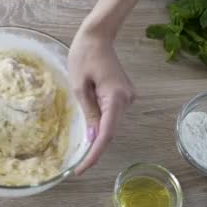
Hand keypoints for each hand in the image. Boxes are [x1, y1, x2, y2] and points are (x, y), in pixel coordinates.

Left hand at [68, 26, 134, 174]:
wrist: (97, 37)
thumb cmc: (84, 57)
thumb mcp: (79, 87)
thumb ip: (88, 114)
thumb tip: (94, 138)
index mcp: (115, 98)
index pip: (106, 134)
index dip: (94, 154)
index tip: (82, 169)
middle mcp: (127, 100)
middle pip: (111, 131)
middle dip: (95, 149)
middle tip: (78, 166)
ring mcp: (128, 97)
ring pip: (111, 124)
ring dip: (98, 137)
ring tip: (81, 151)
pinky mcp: (124, 95)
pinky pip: (112, 115)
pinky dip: (101, 125)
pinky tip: (90, 133)